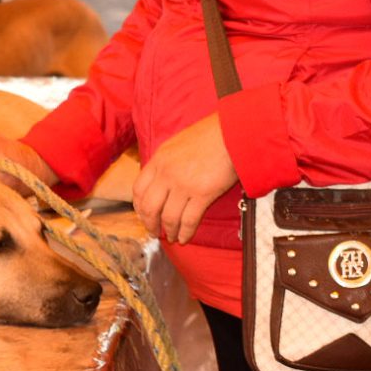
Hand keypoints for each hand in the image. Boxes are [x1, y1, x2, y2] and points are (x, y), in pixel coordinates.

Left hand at [133, 112, 239, 243]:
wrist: (232, 132)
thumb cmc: (209, 135)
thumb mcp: (177, 144)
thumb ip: (166, 162)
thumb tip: (160, 180)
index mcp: (158, 160)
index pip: (138, 189)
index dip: (138, 207)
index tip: (143, 215)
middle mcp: (167, 173)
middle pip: (149, 207)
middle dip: (150, 224)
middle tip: (154, 232)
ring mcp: (184, 185)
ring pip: (168, 217)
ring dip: (169, 231)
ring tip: (172, 237)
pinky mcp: (203, 194)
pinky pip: (189, 220)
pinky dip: (185, 233)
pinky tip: (185, 238)